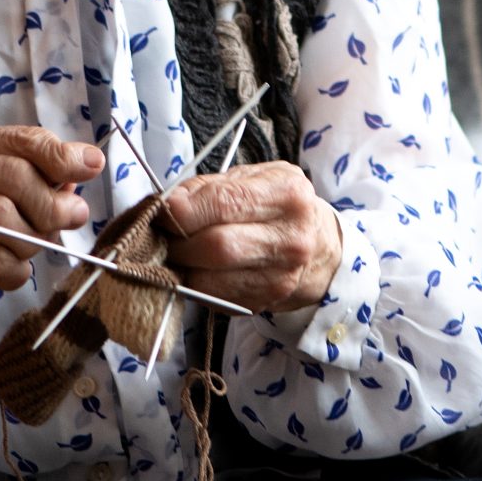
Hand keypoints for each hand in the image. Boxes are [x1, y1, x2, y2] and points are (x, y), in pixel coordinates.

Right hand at [0, 123, 103, 331]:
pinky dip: (14, 271)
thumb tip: (86, 165)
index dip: (63, 156)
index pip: (24, 140)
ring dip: (33, 240)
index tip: (92, 168)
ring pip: (3, 220)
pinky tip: (12, 268)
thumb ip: (38, 172)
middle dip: (53, 204)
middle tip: (72, 218)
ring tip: (33, 247)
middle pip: (16, 178)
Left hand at [157, 162, 342, 314]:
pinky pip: (214, 298)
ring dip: (181, 268)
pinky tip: (196, 270)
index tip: (161, 211)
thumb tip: (165, 206)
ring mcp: (281, 275)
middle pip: (217, 246)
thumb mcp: (253, 179)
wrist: (320, 247)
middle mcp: (291, 237)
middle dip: (178, 243)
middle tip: (162, 237)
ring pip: (211, 279)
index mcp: (286, 193)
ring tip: (175, 253)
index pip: (225, 202)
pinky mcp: (265, 301)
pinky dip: (194, 285)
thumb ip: (208, 188)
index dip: (183, 210)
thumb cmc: (277, 206)